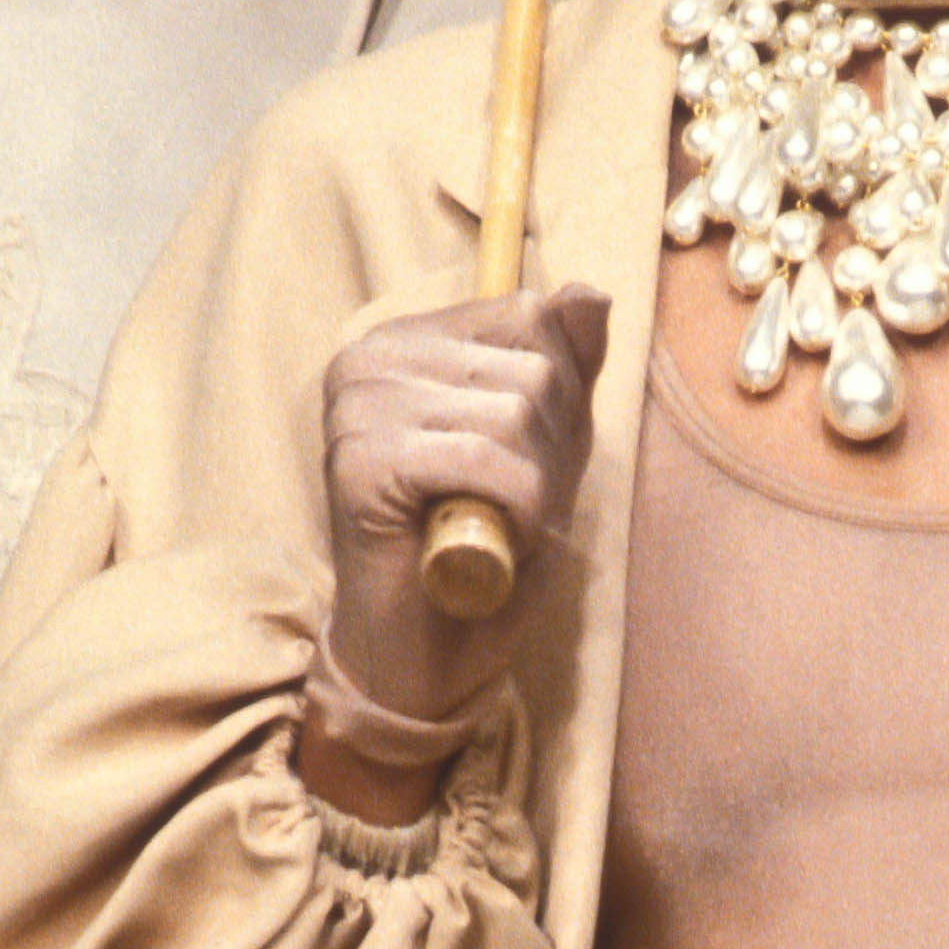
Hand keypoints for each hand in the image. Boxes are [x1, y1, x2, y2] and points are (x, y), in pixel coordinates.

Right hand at [316, 286, 606, 733]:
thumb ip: (566, 367)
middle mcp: (371, 356)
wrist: (423, 655)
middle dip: (550, 452)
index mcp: (407, 341)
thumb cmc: (485, 549)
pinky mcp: (359, 458)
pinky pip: (483, 458)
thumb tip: (592, 292)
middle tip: (511, 508)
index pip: (531, 316)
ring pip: (516, 411)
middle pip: (533, 367)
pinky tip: (483, 540)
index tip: (528, 460)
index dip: (561, 398)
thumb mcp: (547, 445)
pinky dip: (511, 509)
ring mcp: (357, 404)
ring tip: (493, 526)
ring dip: (533, 488)